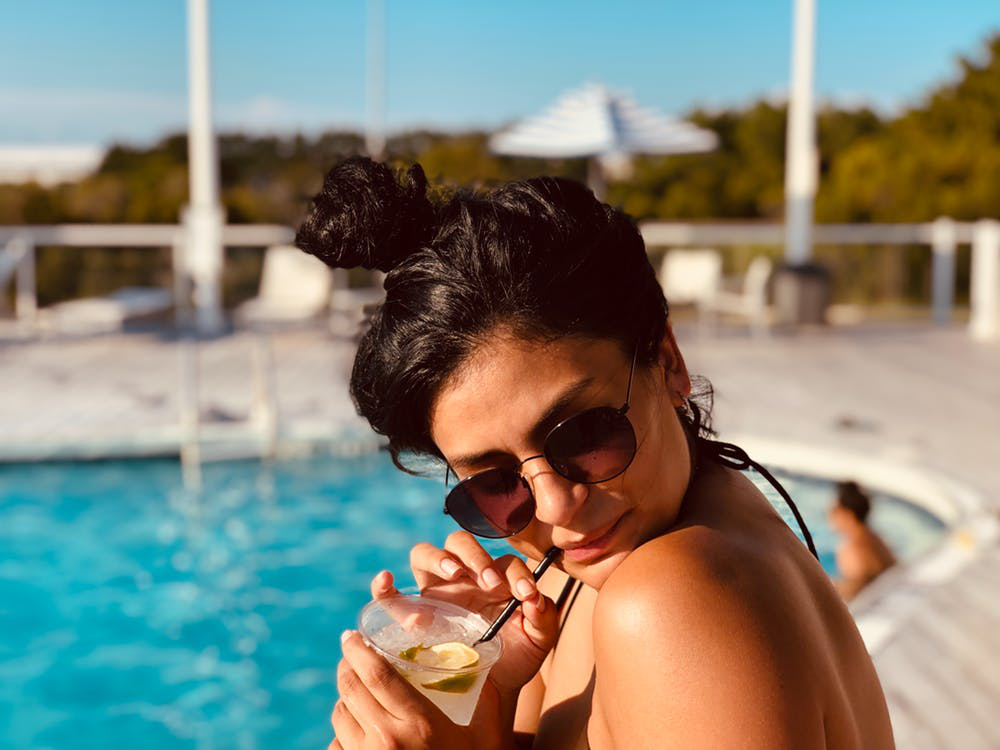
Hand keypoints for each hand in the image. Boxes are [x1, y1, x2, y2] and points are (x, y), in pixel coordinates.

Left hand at [330, 629, 506, 749]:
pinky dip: (342, 732)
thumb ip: (486, 699)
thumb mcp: (486, 737)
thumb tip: (484, 658)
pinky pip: (336, 745)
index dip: (357, 650)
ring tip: (356, 689)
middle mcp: (387, 740)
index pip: (377, 674)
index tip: (351, 635)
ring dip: (344, 697)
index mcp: (420, 724)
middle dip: (346, 665)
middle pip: (350, 689)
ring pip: (340, 715)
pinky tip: (357, 728)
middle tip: (350, 652)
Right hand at [370, 531, 559, 693]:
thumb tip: (536, 598)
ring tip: (454, 574)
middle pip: (460, 542)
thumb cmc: (515, 659)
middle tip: (489, 582)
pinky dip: (383, 586)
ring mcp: (436, 591)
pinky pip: (389, 596)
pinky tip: (386, 582)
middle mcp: (463, 577)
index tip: (526, 594)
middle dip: (475, 555)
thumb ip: (545, 618)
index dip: (516, 572)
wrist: (494, 692)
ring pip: (425, 553)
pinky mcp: (413, 613)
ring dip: (439, 558)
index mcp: (495, 578)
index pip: (503, 561)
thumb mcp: (538, 641)